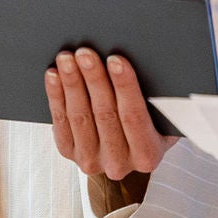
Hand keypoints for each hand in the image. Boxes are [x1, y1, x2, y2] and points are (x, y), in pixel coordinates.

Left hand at [45, 48, 169, 181]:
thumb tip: (144, 62)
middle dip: (94, 79)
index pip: (135, 116)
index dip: (125, 86)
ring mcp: (92, 160)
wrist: (131, 148)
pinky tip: (54, 76)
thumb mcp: (164, 116)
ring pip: (79, 116)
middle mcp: (119, 163)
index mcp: (148, 155)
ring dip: (71, 83)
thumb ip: (157, 99)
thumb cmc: (152, 123)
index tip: (116, 60)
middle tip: (86, 53)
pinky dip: (56, 95)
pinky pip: (61, 121)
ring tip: (67, 59)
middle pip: (104, 114)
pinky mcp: (70, 153)